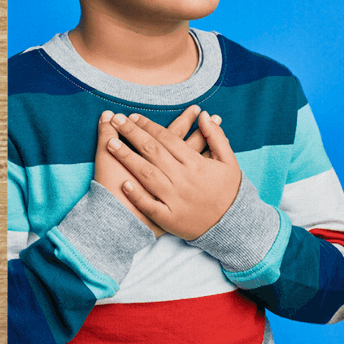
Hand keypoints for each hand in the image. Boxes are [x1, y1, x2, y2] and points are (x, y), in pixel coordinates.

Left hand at [107, 111, 241, 240]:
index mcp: (196, 164)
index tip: (133, 117)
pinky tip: (123, 183)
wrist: (233, 226)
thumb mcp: (229, 162)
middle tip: (117, 120)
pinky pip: (149, 205)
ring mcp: (175, 199)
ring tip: (111, 143)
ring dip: (128, 157)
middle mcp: (183, 179)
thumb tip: (204, 117)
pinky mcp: (169, 218)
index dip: (149, 126)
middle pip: (153, 152)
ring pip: (147, 174)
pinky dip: (136, 195)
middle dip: (133, 134)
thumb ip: (216, 138)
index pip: (167, 139)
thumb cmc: (229, 192)